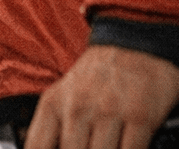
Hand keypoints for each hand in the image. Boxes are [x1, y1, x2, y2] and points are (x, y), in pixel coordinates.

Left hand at [23, 45, 178, 148]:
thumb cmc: (98, 74)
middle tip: (86, 148)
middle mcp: (78, 108)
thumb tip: (44, 148)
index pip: (37, 147)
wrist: (136, 40)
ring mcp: (109, 112)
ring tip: (104, 147)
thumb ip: (53, 127)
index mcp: (53, 104)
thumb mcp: (63, 94)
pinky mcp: (141, 116)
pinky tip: (125, 148)